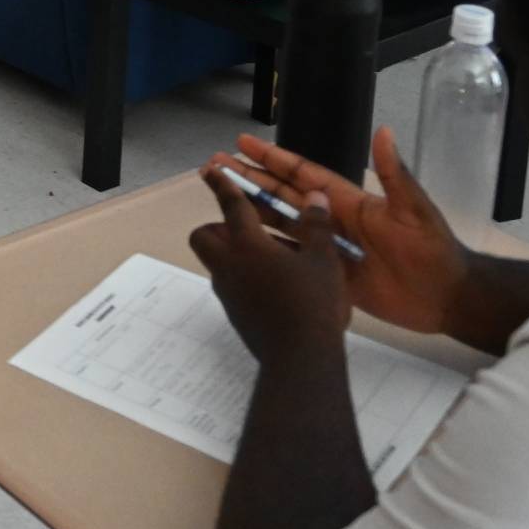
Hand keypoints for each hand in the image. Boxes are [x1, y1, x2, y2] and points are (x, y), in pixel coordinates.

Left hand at [190, 167, 351, 360]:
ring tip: (270, 256)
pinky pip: (232, 286)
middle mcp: (229, 266)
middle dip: (216, 226)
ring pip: (218, 263)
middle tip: (246, 226)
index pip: (231, 205)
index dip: (222, 184)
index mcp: (248, 245)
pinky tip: (276, 287)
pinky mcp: (236, 315)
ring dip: (233, 254)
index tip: (211, 169)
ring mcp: (228, 294)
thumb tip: (315, 198)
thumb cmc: (312, 303)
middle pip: (204, 237)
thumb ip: (317, 226)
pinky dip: (245, 278)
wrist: (300, 359)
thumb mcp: (324, 259)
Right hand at [207, 129, 471, 335]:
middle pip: (283, 196)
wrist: (446, 297)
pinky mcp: (330, 277)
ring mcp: (329, 249)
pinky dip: (269, 252)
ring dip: (253, 212)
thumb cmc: (432, 250)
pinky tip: (244, 248)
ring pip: (282, 226)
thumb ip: (394, 175)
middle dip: (251, 179)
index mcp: (350, 202)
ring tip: (220, 200)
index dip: (274, 158)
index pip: (303, 175)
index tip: (243, 143)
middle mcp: (333, 221)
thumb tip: (383, 131)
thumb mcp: (414, 210)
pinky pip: (293, 261)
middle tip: (216, 166)